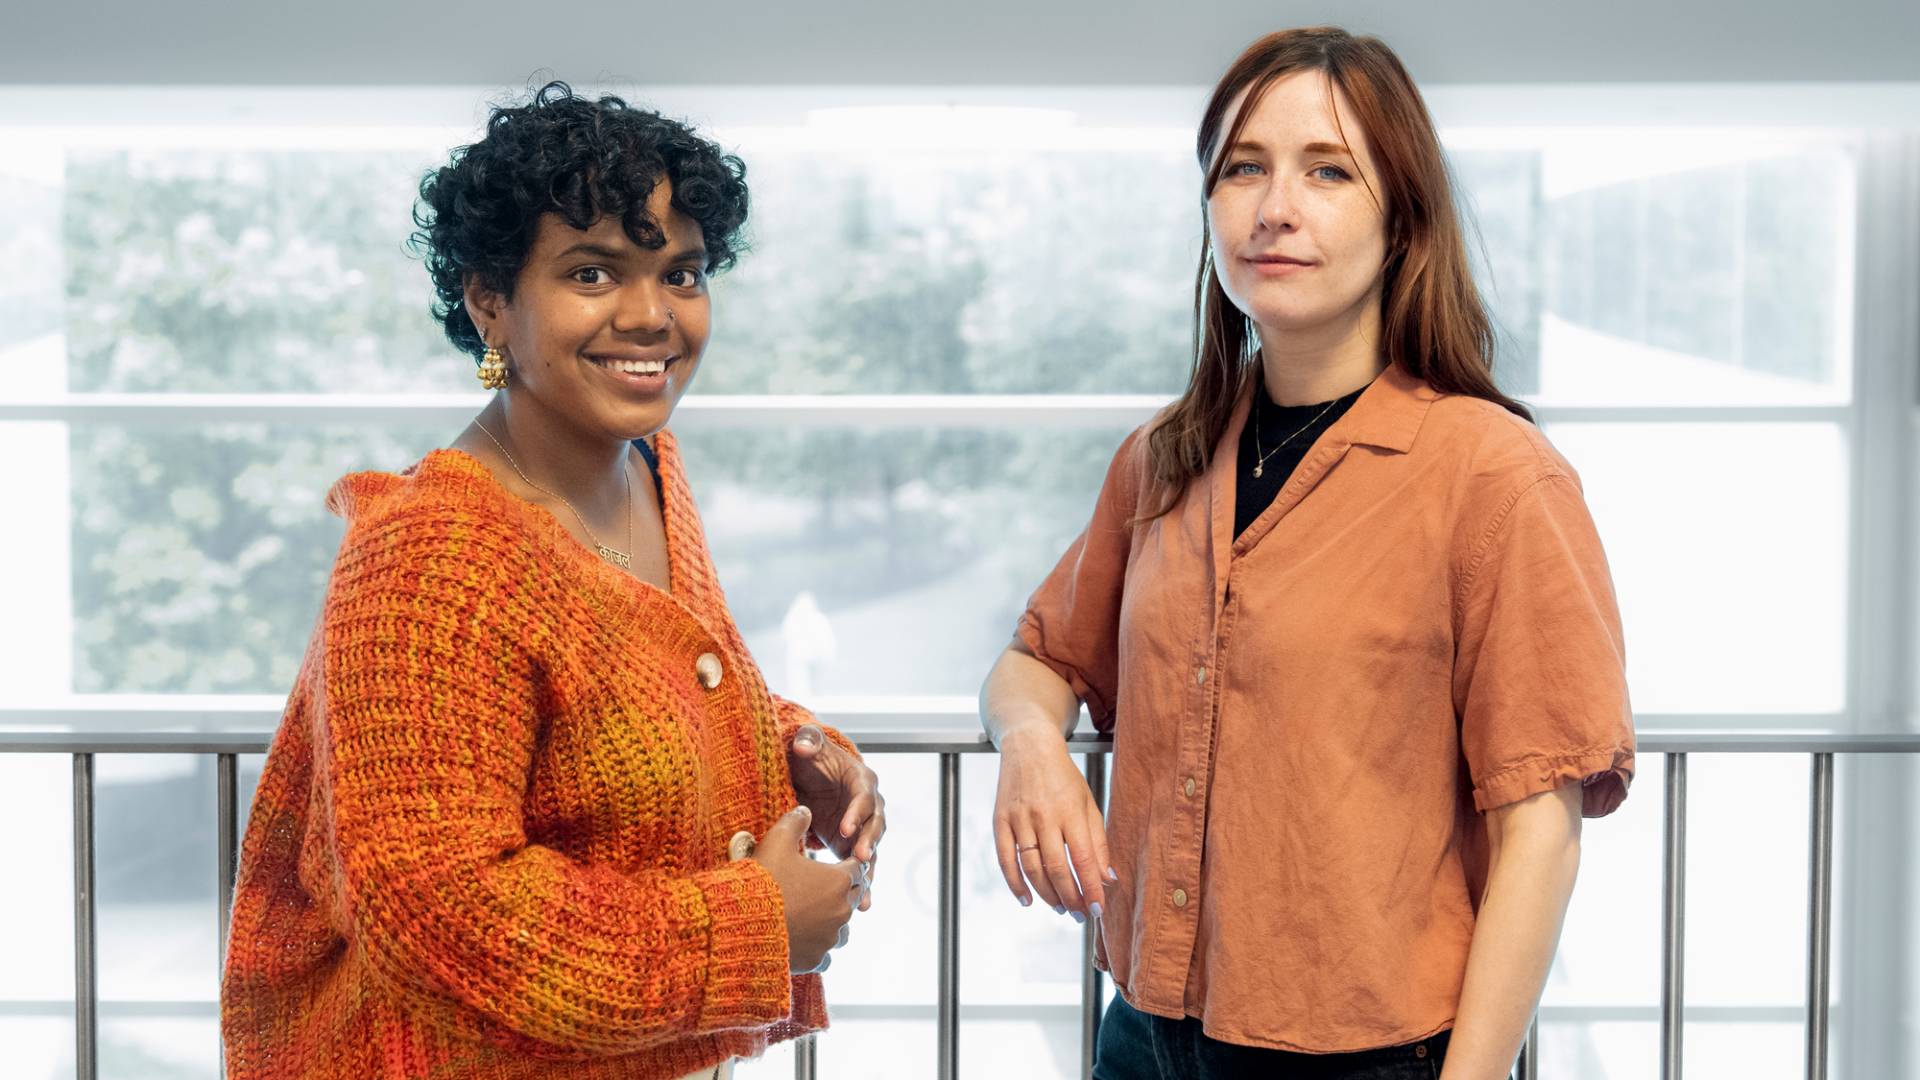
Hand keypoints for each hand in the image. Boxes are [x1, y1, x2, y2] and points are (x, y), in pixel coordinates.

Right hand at [749, 806, 865, 973]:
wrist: (743, 924)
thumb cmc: (763, 881)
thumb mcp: (776, 841)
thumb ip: (795, 821)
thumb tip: (806, 809)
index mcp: (838, 880)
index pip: (857, 868)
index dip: (848, 864)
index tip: (839, 863)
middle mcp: (841, 910)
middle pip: (853, 897)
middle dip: (843, 891)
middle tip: (828, 887)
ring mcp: (830, 937)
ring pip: (843, 929)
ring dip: (834, 921)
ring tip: (817, 916)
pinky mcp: (817, 958)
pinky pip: (827, 954)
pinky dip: (820, 947)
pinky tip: (807, 940)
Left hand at [788, 723, 885, 911]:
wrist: (810, 774)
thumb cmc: (811, 757)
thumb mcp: (808, 745)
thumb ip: (807, 740)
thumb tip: (802, 745)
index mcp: (862, 780)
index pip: (864, 798)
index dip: (856, 814)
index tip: (844, 829)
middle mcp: (870, 804)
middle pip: (875, 825)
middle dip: (868, 843)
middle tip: (860, 859)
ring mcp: (864, 826)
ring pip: (872, 849)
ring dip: (869, 869)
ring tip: (864, 894)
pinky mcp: (854, 843)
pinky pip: (862, 865)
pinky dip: (864, 884)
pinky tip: (864, 905)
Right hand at [991, 724, 1113, 920]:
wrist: (1028, 746)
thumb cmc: (1063, 777)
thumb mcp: (1088, 802)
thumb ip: (1098, 840)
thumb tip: (1108, 878)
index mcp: (1070, 810)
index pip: (1083, 858)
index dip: (1091, 887)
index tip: (1098, 909)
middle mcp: (1043, 815)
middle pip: (1057, 868)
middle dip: (1071, 897)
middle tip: (1080, 914)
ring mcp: (1019, 818)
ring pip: (1032, 868)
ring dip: (1047, 895)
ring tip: (1061, 908)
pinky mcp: (999, 820)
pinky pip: (1005, 859)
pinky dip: (1015, 884)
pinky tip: (1027, 900)